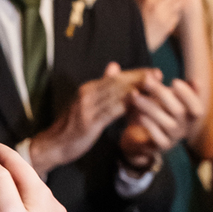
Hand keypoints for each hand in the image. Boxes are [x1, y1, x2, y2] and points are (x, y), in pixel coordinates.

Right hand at [28, 62, 153, 174]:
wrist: (53, 145)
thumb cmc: (71, 126)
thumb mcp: (85, 102)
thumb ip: (101, 86)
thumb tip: (114, 65)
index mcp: (88, 89)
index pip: (116, 78)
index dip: (136, 74)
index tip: (154, 72)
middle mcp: (87, 95)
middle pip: (117, 83)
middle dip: (140, 78)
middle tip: (159, 75)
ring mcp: (87, 108)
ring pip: (115, 95)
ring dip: (136, 90)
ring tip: (155, 86)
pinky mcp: (88, 123)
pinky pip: (110, 112)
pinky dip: (125, 105)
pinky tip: (138, 104)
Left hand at [122, 75, 203, 159]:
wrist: (141, 136)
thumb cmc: (155, 111)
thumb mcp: (159, 97)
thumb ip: (163, 87)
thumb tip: (160, 73)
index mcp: (190, 114)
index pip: (197, 106)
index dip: (188, 94)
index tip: (174, 81)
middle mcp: (185, 127)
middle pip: (179, 111)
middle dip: (162, 94)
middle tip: (147, 81)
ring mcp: (174, 138)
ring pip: (168, 124)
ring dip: (151, 107)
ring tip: (135, 96)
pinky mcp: (162, 147)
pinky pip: (159, 138)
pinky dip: (150, 126)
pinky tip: (140, 116)